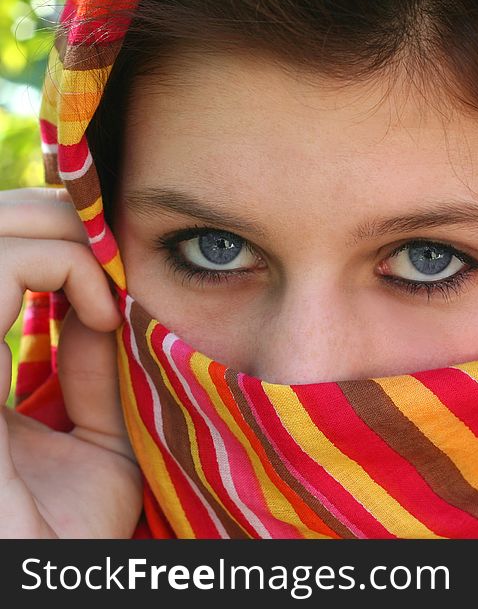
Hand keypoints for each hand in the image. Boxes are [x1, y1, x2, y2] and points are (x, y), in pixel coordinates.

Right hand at [0, 187, 141, 537]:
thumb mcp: (99, 439)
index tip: (114, 278)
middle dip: (54, 217)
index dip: (51, 239)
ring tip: (107, 289)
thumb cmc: (72, 534)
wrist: (49, 580)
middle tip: (112, 259)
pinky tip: (100, 314)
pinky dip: (59, 265)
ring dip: (59, 236)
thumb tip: (108, 301)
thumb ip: (94, 370)